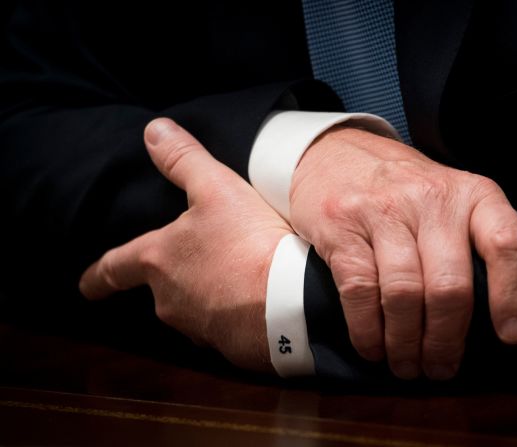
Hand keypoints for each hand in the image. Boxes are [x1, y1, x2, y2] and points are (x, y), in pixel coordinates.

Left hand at [79, 118, 292, 372]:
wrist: (291, 300)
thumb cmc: (247, 240)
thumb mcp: (217, 188)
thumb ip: (184, 159)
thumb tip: (154, 130)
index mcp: (157, 261)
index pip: (114, 268)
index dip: (97, 276)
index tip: (85, 286)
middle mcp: (168, 300)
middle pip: (161, 288)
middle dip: (176, 276)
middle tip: (202, 260)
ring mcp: (198, 327)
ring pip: (195, 308)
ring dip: (209, 293)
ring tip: (240, 275)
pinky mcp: (229, 347)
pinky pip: (226, 327)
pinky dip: (234, 314)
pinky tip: (258, 300)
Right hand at [290, 126, 516, 379]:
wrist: (334, 151)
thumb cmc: (402, 187)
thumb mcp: (448, 195)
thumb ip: (470, 239)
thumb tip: (489, 318)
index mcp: (470, 193)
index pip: (506, 243)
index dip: (512, 295)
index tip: (511, 337)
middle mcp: (430, 199)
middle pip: (450, 286)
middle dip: (446, 340)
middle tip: (440, 368)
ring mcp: (382, 211)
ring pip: (404, 294)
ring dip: (405, 343)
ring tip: (406, 366)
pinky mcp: (341, 225)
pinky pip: (360, 290)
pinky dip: (367, 330)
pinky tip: (373, 348)